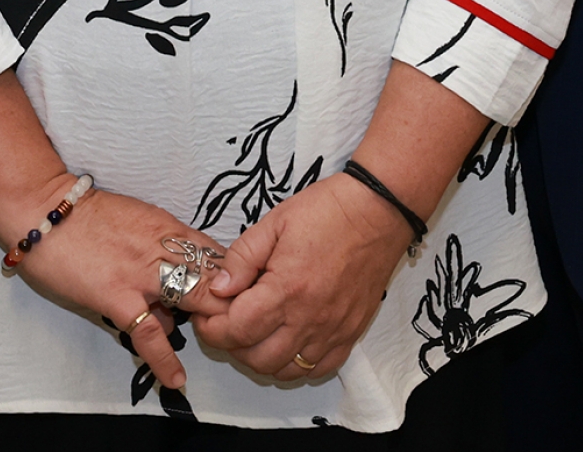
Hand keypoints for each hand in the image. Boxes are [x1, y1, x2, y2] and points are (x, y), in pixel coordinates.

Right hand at [12, 187, 230, 392]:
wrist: (42, 208)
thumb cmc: (84, 216)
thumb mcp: (135, 222)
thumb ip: (160, 255)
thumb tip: (171, 302)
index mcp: (169, 227)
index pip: (219, 256)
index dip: (237, 282)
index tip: (242, 303)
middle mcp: (164, 247)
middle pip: (218, 279)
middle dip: (236, 305)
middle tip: (242, 329)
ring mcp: (143, 274)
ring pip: (196, 300)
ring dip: (210, 325)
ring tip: (219, 349)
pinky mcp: (118, 297)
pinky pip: (150, 333)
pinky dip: (166, 360)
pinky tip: (178, 380)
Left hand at [187, 174, 413, 378]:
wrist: (378, 212)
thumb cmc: (326, 212)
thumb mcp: (273, 223)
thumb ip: (241, 258)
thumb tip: (219, 288)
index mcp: (287, 289)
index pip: (237, 330)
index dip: (212, 329)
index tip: (205, 317)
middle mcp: (310, 318)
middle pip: (258, 358)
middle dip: (232, 345)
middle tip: (225, 323)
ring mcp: (333, 330)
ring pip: (286, 370)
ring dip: (261, 357)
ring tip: (254, 332)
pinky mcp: (350, 334)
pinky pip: (318, 369)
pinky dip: (296, 364)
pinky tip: (286, 341)